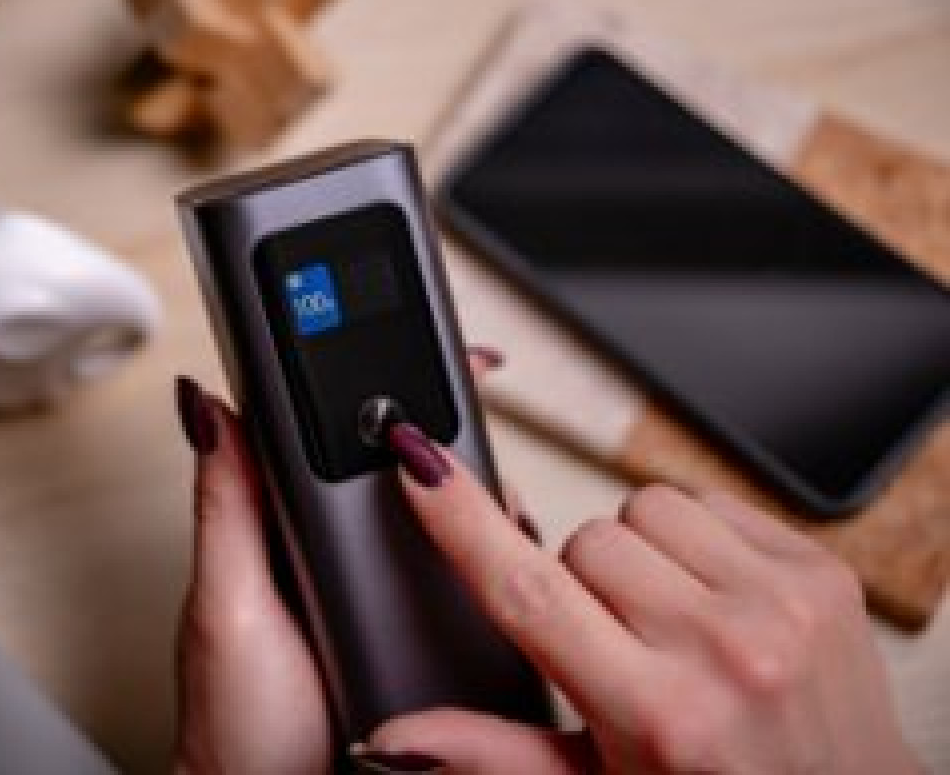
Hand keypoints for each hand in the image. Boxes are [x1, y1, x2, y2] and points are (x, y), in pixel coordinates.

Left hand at [172, 349, 509, 774]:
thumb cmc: (235, 725)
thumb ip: (225, 507)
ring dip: (479, 508)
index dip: (386, 380)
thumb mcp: (226, 605)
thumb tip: (203, 405)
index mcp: (281, 521)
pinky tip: (505, 569)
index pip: (333, 428)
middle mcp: (331, 549)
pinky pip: (457, 584)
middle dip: (451, 444)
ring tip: (504, 510)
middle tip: (486, 433)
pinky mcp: (410, 633)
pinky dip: (486, 567)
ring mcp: (376, 591)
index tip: (440, 353)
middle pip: (399, 473)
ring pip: (439, 527)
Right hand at [355, 432, 921, 773]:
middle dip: (582, 582)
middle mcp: (723, 651)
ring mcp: (780, 604)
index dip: (463, 523)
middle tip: (616, 645)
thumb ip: (490, 752)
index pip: (529, 593)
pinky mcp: (818, 570)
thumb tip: (394, 740)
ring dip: (639, 552)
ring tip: (668, 620)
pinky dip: (697, 540)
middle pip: (585, 540)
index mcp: (655, 713)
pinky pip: (710, 501)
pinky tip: (713, 598)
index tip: (422, 466)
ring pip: (644, 507)